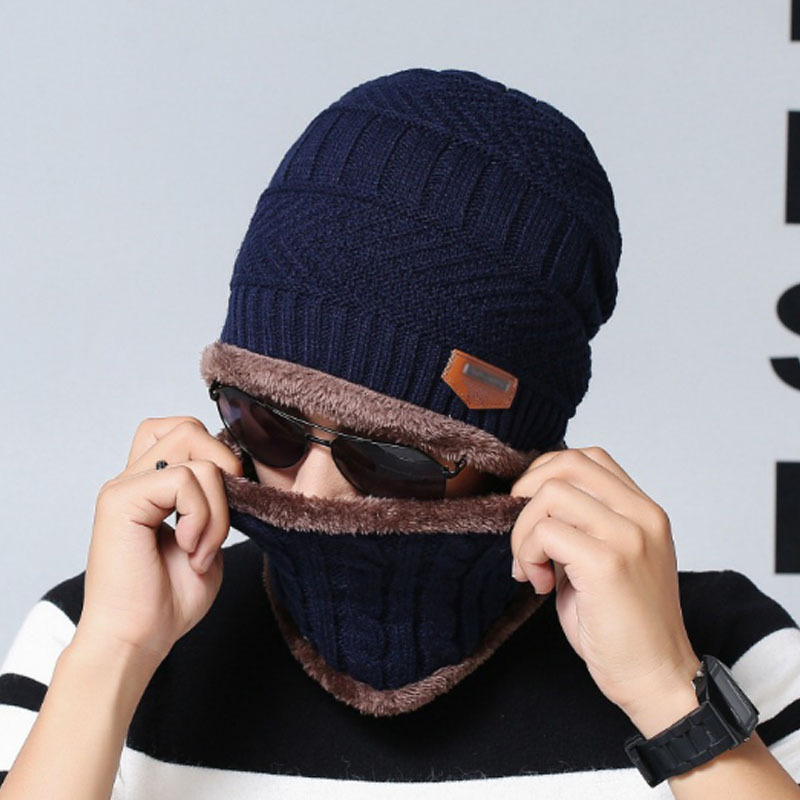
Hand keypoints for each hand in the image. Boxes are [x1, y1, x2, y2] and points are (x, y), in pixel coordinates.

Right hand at [75, 417, 243, 667]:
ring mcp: (124, 486)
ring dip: (216, 507)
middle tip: (223, 518)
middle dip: (223, 468)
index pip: (182, 431)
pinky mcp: (121, 500)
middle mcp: (134, 477)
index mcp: (151, 484)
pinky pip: (185, 480)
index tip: (228, 499)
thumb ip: (215, 503)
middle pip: (190, 428)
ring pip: (197, 455)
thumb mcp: (207, 540)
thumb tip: (234, 473)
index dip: (214, 452)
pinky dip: (202, 517)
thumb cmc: (168, 600)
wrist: (136, 640)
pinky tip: (188, 549)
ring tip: (201, 547)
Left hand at [509, 446, 699, 726]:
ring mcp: (628, 537)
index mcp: (644, 511)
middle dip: (528, 492)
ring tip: (533, 568)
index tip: (530, 507)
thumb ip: (580, 524)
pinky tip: (540, 584)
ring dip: (525, 531)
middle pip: (569, 464)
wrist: (655, 677)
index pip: (590, 458)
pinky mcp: (607, 563)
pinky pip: (546, 533)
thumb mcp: (606, 558)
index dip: (547, 472)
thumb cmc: (624, 624)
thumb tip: (530, 500)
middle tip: (523, 533)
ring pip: (550, 494)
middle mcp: (642, 516)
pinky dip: (528, 555)